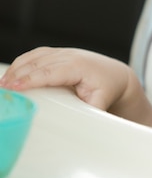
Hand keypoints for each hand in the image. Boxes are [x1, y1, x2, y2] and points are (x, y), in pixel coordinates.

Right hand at [0, 47, 151, 132]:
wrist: (114, 74)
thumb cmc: (107, 88)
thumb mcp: (101, 102)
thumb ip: (89, 112)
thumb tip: (79, 125)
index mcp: (78, 67)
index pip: (50, 72)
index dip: (32, 79)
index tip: (15, 87)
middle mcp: (69, 56)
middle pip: (37, 64)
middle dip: (17, 76)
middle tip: (2, 89)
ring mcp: (61, 52)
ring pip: (33, 58)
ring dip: (15, 69)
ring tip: (2, 85)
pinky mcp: (55, 53)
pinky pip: (34, 55)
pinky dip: (20, 64)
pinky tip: (10, 75)